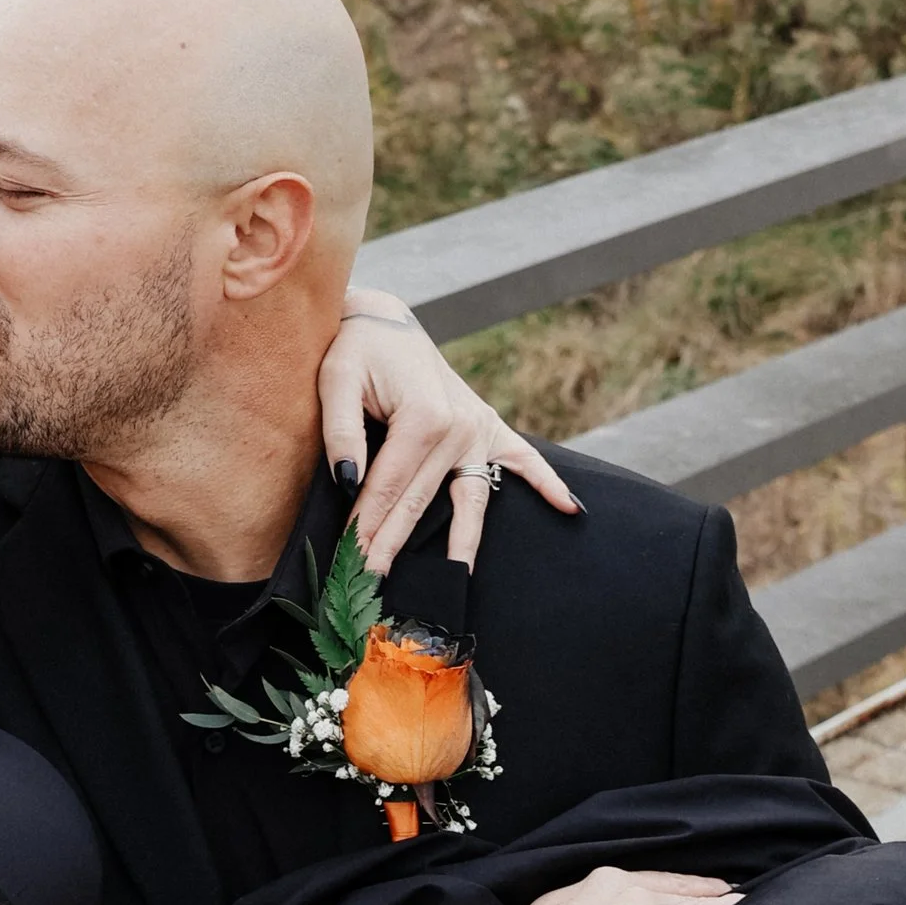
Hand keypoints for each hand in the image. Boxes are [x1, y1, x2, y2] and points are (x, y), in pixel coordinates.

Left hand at [320, 288, 580, 578]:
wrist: (385, 321)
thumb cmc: (357, 349)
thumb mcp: (337, 380)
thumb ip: (341, 432)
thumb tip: (349, 481)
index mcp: (423, 415)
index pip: (389, 487)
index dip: (364, 526)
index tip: (349, 562)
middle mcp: (459, 426)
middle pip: (422, 502)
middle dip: (394, 544)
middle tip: (373, 583)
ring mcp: (478, 429)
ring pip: (468, 500)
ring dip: (461, 543)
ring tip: (455, 579)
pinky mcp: (488, 427)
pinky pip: (522, 461)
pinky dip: (547, 483)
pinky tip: (568, 510)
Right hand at [491, 867, 739, 904]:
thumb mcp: (561, 900)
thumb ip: (591, 895)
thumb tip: (606, 904)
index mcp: (611, 880)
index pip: (660, 880)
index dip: (685, 884)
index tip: (705, 886)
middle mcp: (635, 896)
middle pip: (681, 893)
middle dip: (708, 893)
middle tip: (734, 894)